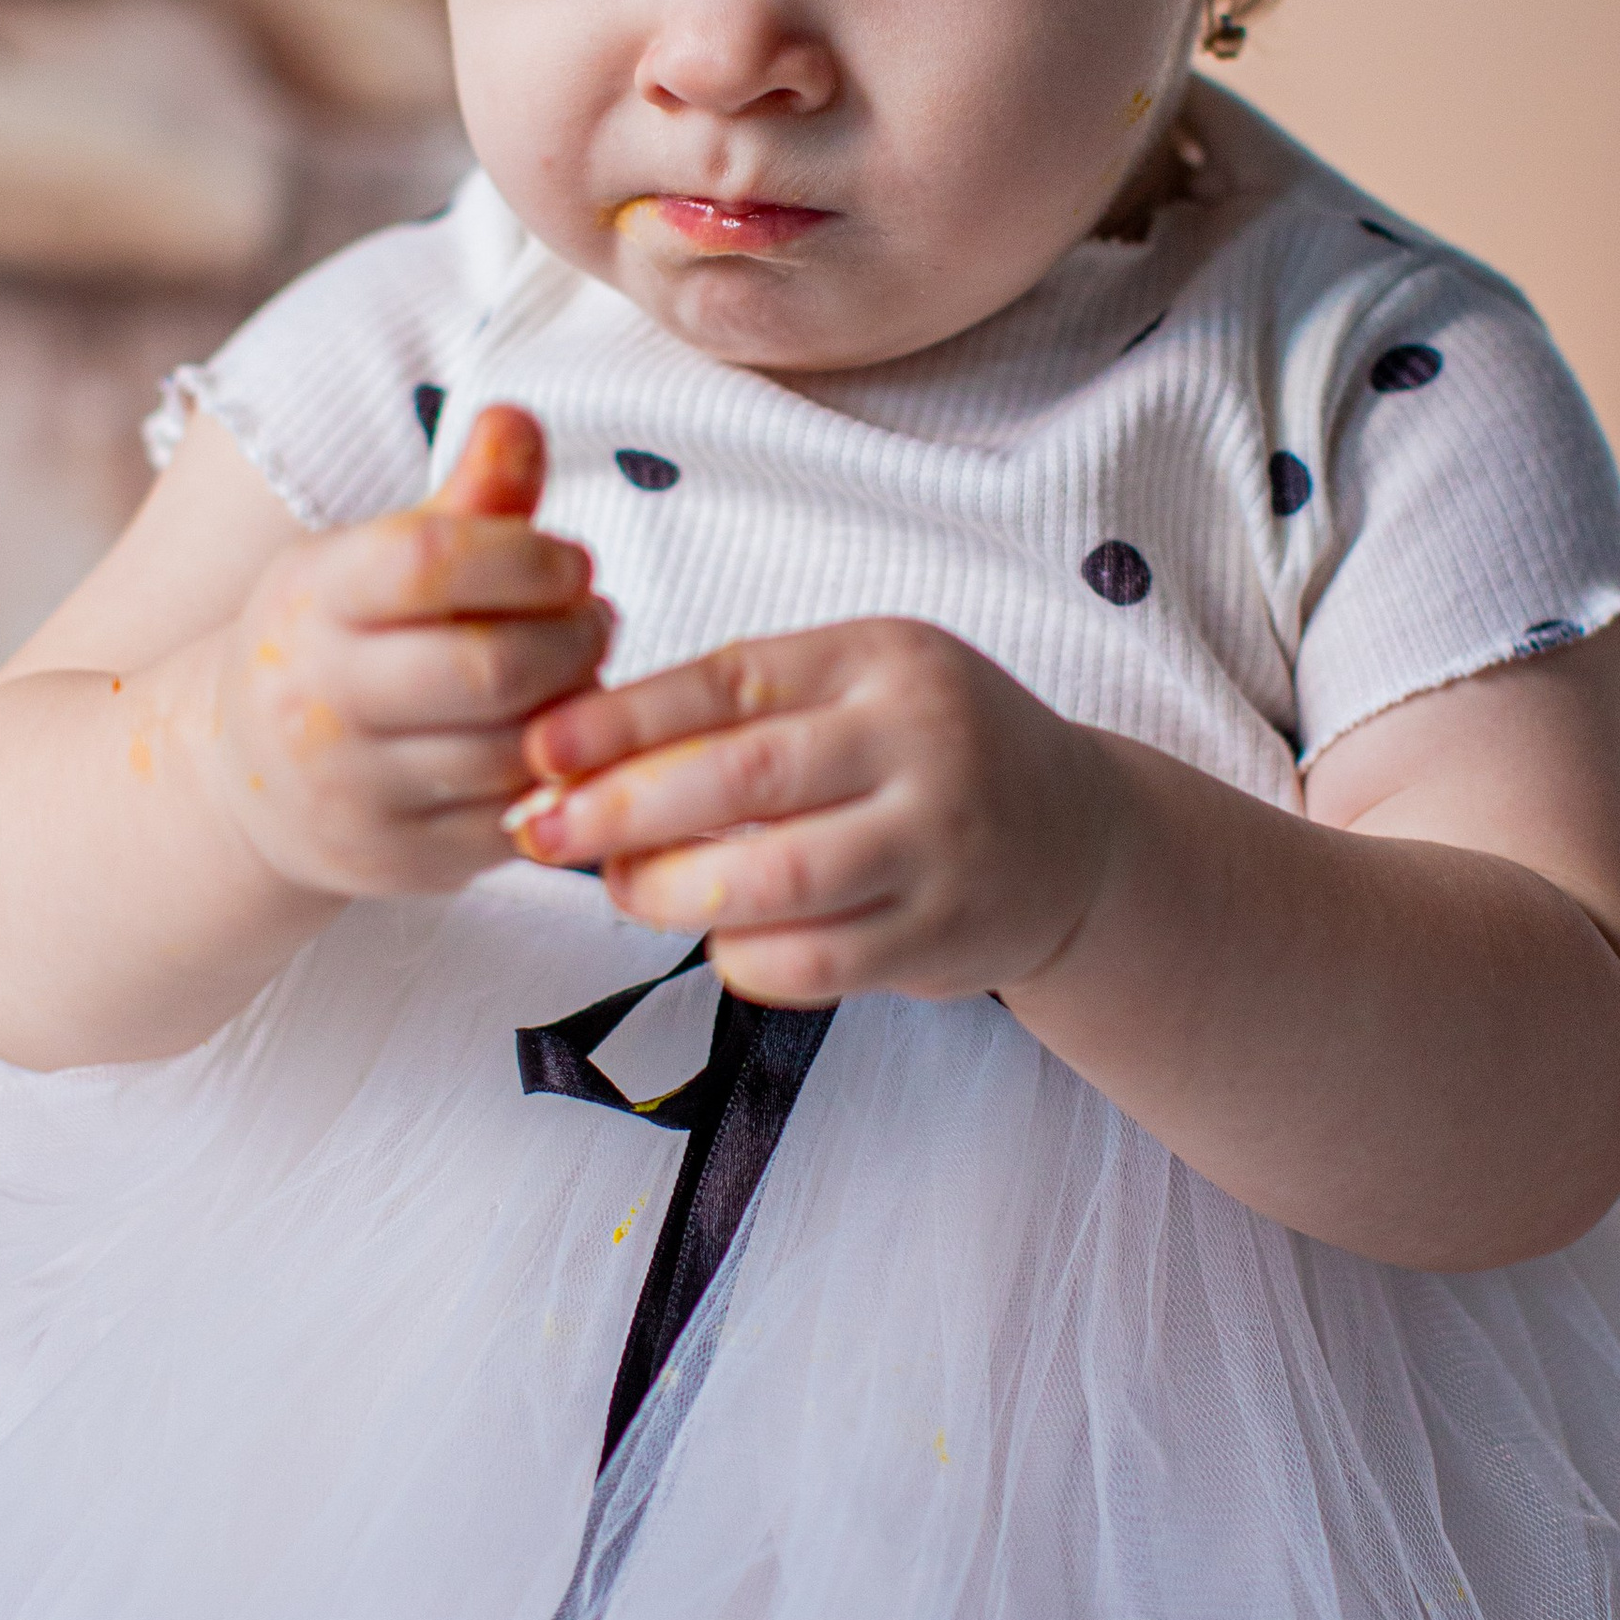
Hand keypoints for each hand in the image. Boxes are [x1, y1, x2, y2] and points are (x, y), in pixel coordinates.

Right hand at [201, 405, 612, 897]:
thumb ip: (463, 500)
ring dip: (580, 706)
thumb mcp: (372, 562)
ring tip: (579, 671)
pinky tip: (555, 740)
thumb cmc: (335, 646)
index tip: (568, 562)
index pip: (430, 560)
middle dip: (574, 636)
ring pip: (516, 750)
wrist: (242, 786)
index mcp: (309, 602)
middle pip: (491, 667)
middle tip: (594, 618)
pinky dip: (557, 776)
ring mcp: (356, 794)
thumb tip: (517, 421)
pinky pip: (516, 818)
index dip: (528, 554)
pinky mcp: (401, 863)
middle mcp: (319, 702)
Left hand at [509, 620, 1120, 1006]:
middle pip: (746, 778)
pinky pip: (810, 961)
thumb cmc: (932, 751)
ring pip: (774, 882)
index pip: (734, 681)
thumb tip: (582, 753)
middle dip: (624, 809)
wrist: (1077, 838)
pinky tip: (719, 937)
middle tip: (546, 831)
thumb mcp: (864, 684)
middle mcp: (923, 743)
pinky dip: (740, 956)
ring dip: (671, 892)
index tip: (542, 747)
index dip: (625, 719)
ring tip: (624, 889)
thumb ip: (752, 704)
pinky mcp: (941, 935)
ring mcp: (939, 844)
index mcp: (886, 659)